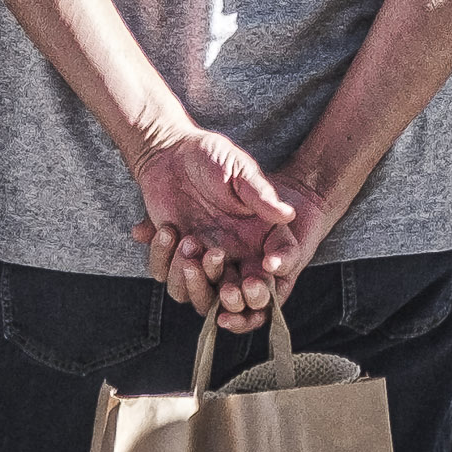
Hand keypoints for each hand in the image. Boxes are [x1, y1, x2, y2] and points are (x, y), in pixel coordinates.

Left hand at [125, 131, 295, 325]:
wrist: (172, 151)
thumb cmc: (213, 156)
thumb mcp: (240, 170)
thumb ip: (261, 194)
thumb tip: (288, 214)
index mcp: (257, 239)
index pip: (270, 276)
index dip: (267, 286)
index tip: (261, 272)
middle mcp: (233, 256)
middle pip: (236, 300)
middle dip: (230, 297)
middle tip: (221, 271)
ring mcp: (202, 261)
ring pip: (199, 297)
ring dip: (194, 280)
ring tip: (189, 240)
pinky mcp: (174, 258)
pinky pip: (167, 278)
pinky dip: (163, 259)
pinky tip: (166, 229)